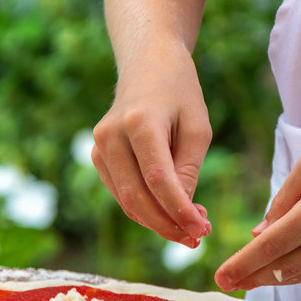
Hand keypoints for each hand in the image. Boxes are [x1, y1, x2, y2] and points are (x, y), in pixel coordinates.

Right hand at [92, 44, 211, 246]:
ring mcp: (99, 146)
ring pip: (127, 201)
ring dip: (158, 221)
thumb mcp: (198, 127)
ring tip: (190, 225)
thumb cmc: (180, 92)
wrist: (147, 63)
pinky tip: (171, 210)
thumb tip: (183, 214)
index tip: (202, 231)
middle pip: (137, 197)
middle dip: (168, 225)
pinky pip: (122, 193)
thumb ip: (188, 170)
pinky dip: (146, 208)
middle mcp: (111, 135)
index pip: (158, 180)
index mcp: (139, 122)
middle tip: (197, 238)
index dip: (179, 211)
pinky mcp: (97, 156)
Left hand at [215, 112, 300, 290]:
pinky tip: (280, 270)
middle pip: (283, 267)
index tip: (220, 277)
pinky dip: (298, 272)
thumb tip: (261, 233)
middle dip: (252, 276)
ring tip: (247, 279)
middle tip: (228, 282)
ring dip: (273, 278)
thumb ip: (285, 198)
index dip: (242, 264)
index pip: (272, 246)